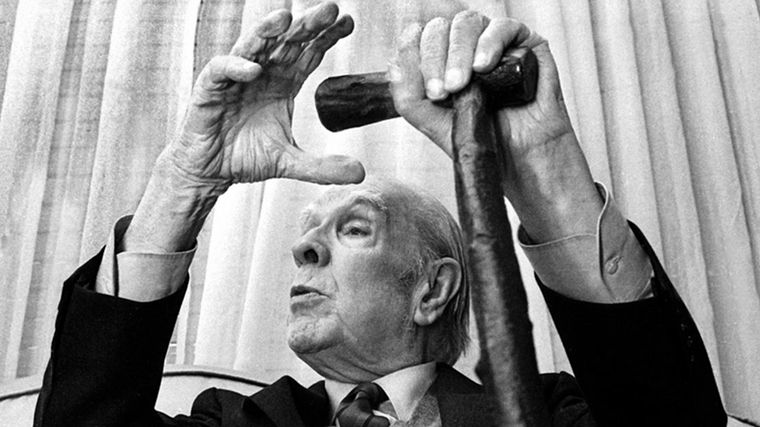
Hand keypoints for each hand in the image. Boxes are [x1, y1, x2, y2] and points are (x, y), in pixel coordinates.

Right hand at [123, 3, 364, 256]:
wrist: (210, 171)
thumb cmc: (246, 157)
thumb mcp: (290, 163)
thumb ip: (322, 167)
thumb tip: (360, 173)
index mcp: (283, 83)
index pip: (308, 53)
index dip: (327, 37)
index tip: (348, 23)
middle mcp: (262, 74)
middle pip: (287, 42)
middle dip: (308, 25)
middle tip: (330, 9)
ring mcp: (236, 78)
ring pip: (253, 45)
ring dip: (268, 30)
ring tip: (286, 17)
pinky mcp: (210, 89)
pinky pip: (222, 70)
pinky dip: (236, 67)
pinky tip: (254, 69)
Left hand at [389, 12, 601, 241]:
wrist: (522, 160)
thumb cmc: (484, 141)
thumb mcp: (433, 123)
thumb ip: (408, 97)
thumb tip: (396, 66)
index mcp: (440, 62)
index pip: (417, 38)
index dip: (415, 56)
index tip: (428, 90)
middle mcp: (465, 49)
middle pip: (438, 28)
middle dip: (434, 59)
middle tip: (442, 91)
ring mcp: (494, 43)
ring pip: (466, 23)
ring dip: (457, 52)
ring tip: (461, 85)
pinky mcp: (526, 44)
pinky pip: (504, 26)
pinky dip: (489, 42)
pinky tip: (484, 66)